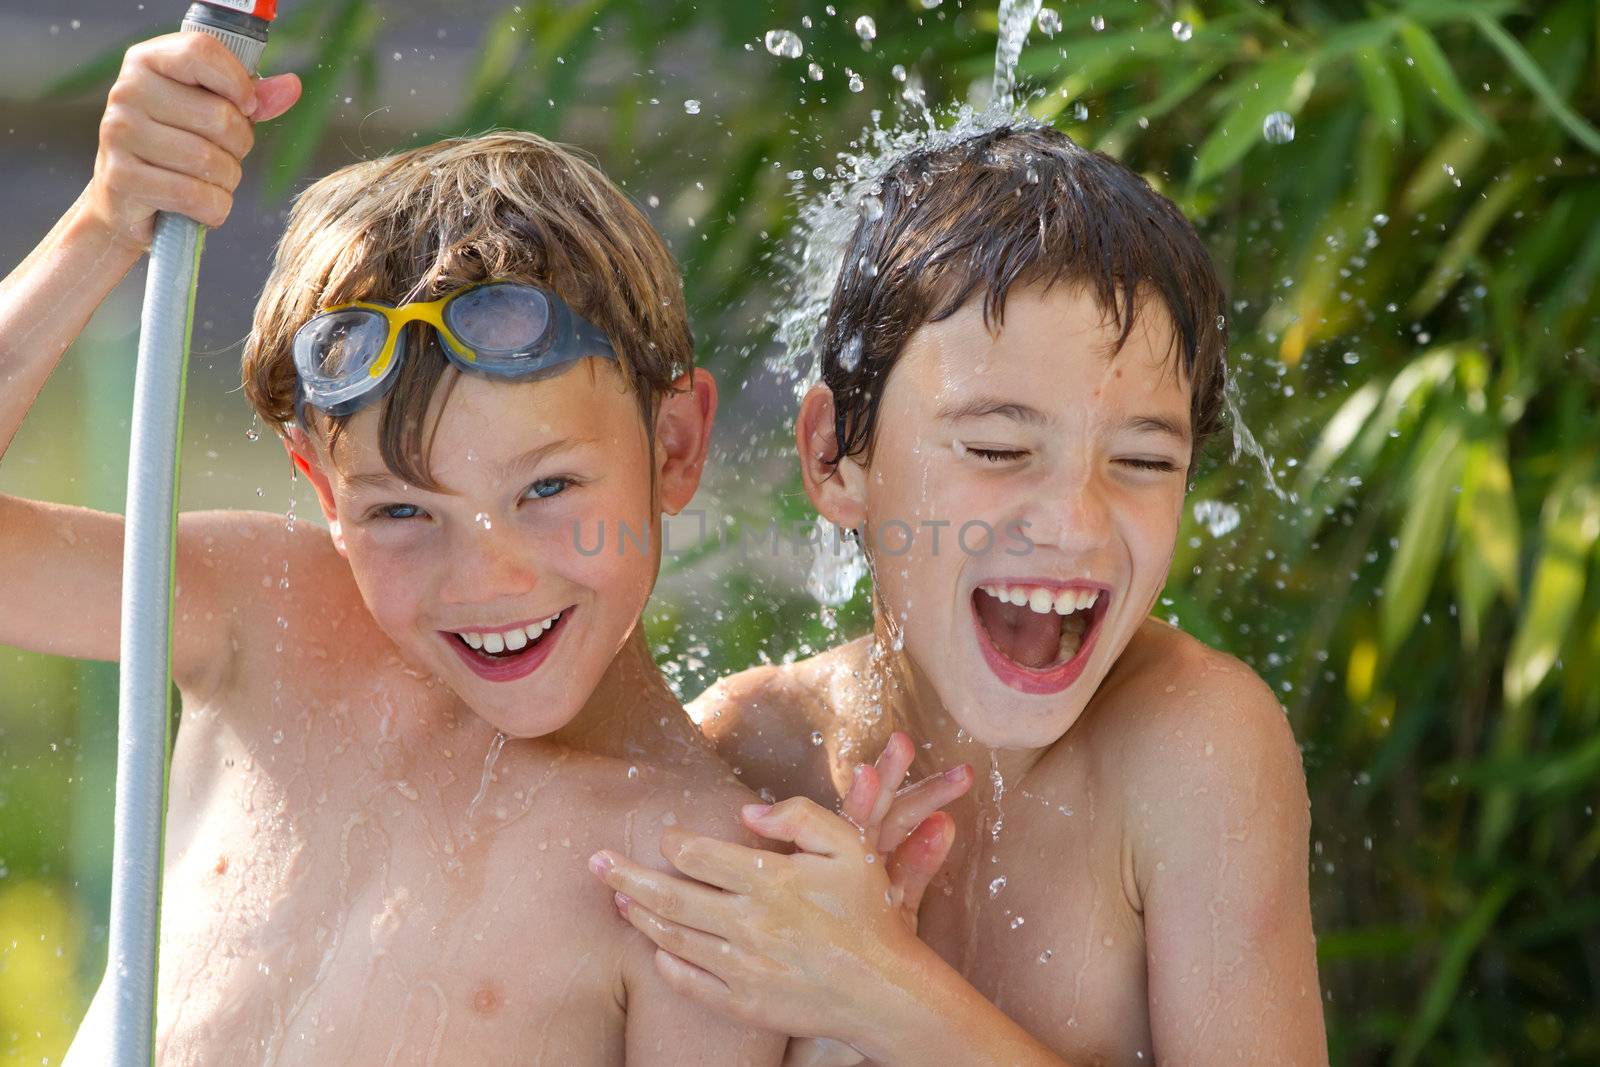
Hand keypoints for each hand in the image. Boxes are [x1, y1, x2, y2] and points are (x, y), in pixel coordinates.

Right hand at [83, 33, 300, 246]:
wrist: (127, 198)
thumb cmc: (177, 146)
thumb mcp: (212, 112)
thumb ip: (250, 98)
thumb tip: (292, 86)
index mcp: (148, 61)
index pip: (202, 51)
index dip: (238, 82)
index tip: (247, 106)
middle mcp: (127, 91)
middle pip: (219, 116)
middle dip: (239, 146)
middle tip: (224, 154)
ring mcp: (119, 133)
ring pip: (209, 161)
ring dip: (227, 180)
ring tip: (210, 179)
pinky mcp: (121, 177)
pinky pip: (195, 196)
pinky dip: (213, 208)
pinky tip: (200, 205)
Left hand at [587, 733, 970, 1053]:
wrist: (887, 990)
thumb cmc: (869, 913)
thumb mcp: (850, 846)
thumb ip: (801, 816)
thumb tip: (748, 812)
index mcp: (770, 880)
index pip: (695, 854)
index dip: (672, 840)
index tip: (667, 836)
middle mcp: (749, 923)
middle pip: (667, 895)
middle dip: (624, 876)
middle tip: (595, 862)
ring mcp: (743, 967)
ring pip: (672, 937)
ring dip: (639, 916)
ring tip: (617, 900)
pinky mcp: (744, 1002)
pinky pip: (689, 982)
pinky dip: (665, 963)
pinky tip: (654, 948)